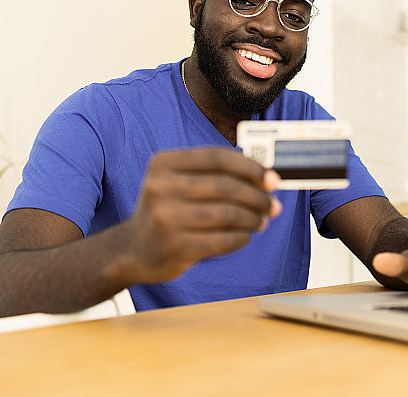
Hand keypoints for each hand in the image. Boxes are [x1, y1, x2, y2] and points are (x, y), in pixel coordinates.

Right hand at [120, 147, 280, 283]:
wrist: (134, 249)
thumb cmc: (169, 210)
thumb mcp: (179, 183)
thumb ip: (215, 175)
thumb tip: (266, 177)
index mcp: (163, 163)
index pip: (216, 157)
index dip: (250, 167)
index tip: (273, 179)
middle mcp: (160, 187)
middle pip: (225, 186)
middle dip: (257, 196)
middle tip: (273, 205)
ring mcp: (166, 218)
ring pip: (228, 214)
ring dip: (253, 218)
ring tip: (261, 221)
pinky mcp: (175, 247)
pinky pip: (223, 240)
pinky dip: (241, 238)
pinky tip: (244, 236)